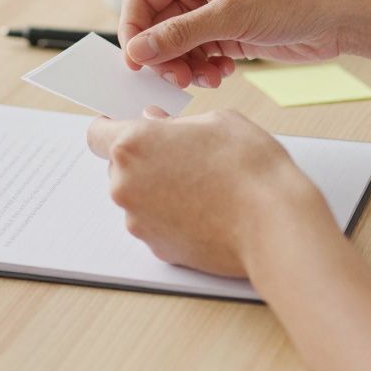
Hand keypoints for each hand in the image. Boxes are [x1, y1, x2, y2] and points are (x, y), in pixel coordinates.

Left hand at [86, 108, 335, 277]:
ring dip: (158, 189)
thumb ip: (175, 123)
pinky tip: (205, 210)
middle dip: (144, 160)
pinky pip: (155, 224)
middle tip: (183, 155)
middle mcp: (126, 185)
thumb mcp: (217, 121)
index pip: (97, 133)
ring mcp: (139, 221)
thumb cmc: (249, 169)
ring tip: (201, 185)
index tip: (126, 127)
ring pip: (138, 197)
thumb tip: (157, 124)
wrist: (272, 224)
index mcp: (134, 145)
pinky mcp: (157, 249)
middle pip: (119, 168)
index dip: (111, 128)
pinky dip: (172, 217)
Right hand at [120, 0, 370, 87]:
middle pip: (156, 27)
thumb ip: (179, 34)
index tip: (135, 63)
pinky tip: (222, 74)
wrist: (340, 14)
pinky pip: (200, 56)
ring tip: (205, 79)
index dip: (133, 31)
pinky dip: (204, 70)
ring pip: (177, 46)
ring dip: (184, 67)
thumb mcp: (229, 15)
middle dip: (163, 56)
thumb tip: (137, 50)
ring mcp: (214, 12)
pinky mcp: (230, 34)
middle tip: (177, 79)